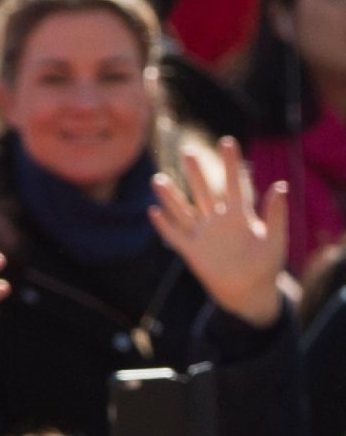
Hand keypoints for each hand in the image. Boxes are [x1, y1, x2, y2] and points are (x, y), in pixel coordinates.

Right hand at [151, 138, 287, 328]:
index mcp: (239, 216)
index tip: (228, 141)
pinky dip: (164, 225)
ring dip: (171, 196)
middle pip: (204, 192)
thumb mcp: (275, 240)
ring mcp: (202, 235)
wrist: (249, 293)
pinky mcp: (191, 251)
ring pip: (183, 210)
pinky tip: (153, 212)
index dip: (231, 163)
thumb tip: (281, 185)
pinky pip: (174, 235)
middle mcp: (217, 221)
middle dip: (195, 173)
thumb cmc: (266, 267)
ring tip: (158, 179)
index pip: (234, 184)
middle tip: (188, 151)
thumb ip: (276, 213)